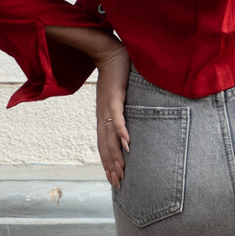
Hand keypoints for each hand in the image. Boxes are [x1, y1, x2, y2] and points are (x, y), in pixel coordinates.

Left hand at [94, 43, 131, 188]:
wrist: (108, 52)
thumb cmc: (116, 74)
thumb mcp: (119, 96)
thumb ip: (123, 109)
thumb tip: (131, 123)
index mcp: (104, 116)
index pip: (105, 144)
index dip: (108, 162)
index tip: (114, 179)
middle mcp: (103, 115)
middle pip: (106, 145)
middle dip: (111, 166)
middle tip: (118, 183)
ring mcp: (107, 106)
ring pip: (110, 136)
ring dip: (116, 154)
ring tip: (121, 170)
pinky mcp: (114, 96)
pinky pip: (118, 117)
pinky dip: (122, 131)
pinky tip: (127, 144)